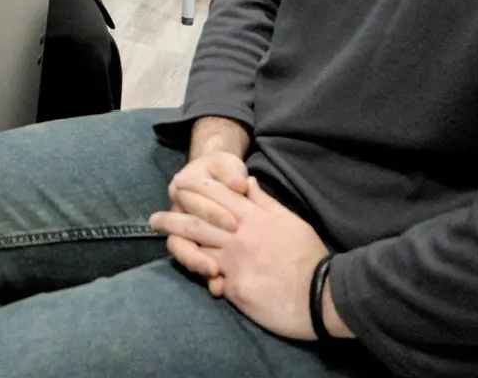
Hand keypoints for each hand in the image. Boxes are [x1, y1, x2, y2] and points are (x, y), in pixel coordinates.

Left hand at [150, 176, 345, 340]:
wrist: (323, 294)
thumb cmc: (308, 256)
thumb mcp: (288, 220)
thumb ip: (264, 202)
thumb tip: (247, 182)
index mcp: (253, 217)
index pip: (217, 196)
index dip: (194, 190)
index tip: (178, 187)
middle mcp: (239, 235)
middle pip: (198, 221)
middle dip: (173, 217)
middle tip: (154, 218)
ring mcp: (235, 261)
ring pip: (197, 247)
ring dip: (176, 244)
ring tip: (161, 239)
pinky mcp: (236, 287)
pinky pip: (212, 279)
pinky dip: (201, 276)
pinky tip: (189, 273)